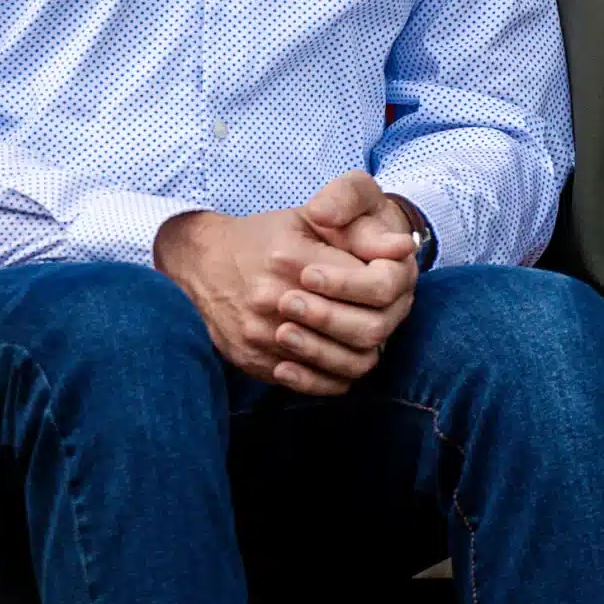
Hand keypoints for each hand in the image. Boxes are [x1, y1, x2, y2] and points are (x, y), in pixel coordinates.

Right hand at [155, 175, 417, 395]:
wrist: (200, 262)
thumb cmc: (263, 238)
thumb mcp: (308, 220)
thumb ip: (357, 230)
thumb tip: (403, 247)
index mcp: (291, 259)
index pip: (368, 285)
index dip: (386, 286)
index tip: (384, 282)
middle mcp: (274, 300)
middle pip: (362, 330)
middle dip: (381, 321)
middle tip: (381, 312)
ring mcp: (262, 337)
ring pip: (343, 363)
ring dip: (362, 351)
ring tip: (362, 334)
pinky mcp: (254, 361)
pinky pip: (312, 383)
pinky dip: (333, 375)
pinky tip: (336, 356)